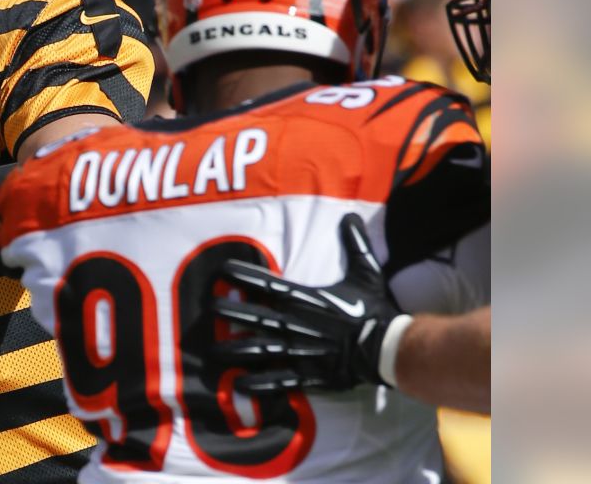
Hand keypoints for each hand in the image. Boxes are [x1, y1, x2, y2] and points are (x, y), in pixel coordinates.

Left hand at [211, 213, 406, 393]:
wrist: (391, 349)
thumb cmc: (375, 309)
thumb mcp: (367, 272)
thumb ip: (355, 244)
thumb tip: (352, 213)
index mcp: (306, 299)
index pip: (267, 284)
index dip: (243, 276)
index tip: (221, 271)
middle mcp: (297, 324)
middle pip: (254, 316)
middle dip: (229, 312)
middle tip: (208, 309)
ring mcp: (300, 351)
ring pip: (259, 350)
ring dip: (234, 350)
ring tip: (211, 350)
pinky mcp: (308, 374)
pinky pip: (278, 380)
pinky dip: (257, 384)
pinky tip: (236, 385)